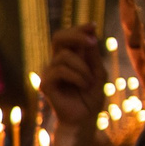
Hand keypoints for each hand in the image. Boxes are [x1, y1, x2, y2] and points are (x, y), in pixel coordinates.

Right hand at [40, 25, 107, 144]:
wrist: (84, 119)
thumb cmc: (91, 97)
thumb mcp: (99, 72)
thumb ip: (93, 55)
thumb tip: (91, 35)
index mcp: (69, 58)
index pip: (68, 37)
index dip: (79, 29)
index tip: (93, 26)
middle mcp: (56, 63)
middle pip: (58, 37)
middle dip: (76, 36)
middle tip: (92, 43)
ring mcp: (49, 73)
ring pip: (65, 56)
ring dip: (83, 68)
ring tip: (90, 82)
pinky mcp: (45, 85)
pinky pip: (60, 71)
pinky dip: (77, 77)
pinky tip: (83, 86)